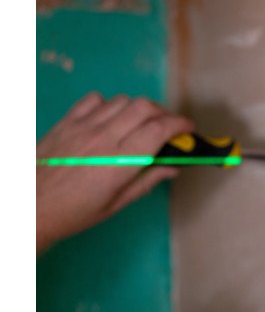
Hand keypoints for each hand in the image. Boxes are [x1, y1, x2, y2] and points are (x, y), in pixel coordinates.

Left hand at [36, 93, 193, 253]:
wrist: (28, 207)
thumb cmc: (75, 212)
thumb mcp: (117, 203)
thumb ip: (147, 180)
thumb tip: (173, 167)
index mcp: (119, 162)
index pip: (159, 130)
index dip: (180, 125)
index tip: (189, 130)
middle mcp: (103, 138)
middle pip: (144, 107)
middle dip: (164, 113)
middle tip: (168, 127)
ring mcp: (83, 126)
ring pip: (122, 100)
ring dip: (138, 109)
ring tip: (140, 124)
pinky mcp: (67, 121)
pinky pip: (95, 99)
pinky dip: (110, 105)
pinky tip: (110, 120)